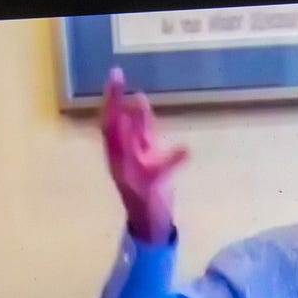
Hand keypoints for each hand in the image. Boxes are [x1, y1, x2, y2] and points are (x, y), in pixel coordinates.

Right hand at [100, 67, 188, 243]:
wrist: (149, 222)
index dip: (111, 99)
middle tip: (117, 79)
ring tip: (138, 100)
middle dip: (113, 105)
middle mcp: (120, 162)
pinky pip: (161, 173)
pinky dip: (173, 161)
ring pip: (128, 148)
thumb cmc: (147, 186)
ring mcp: (132, 176)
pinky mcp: (150, 189)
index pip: (110, 120)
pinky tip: (186, 150)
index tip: (115, 75)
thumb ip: (141, 129)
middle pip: (112, 130)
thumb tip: (137, 100)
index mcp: (118, 152)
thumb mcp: (144, 152)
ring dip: (134, 125)